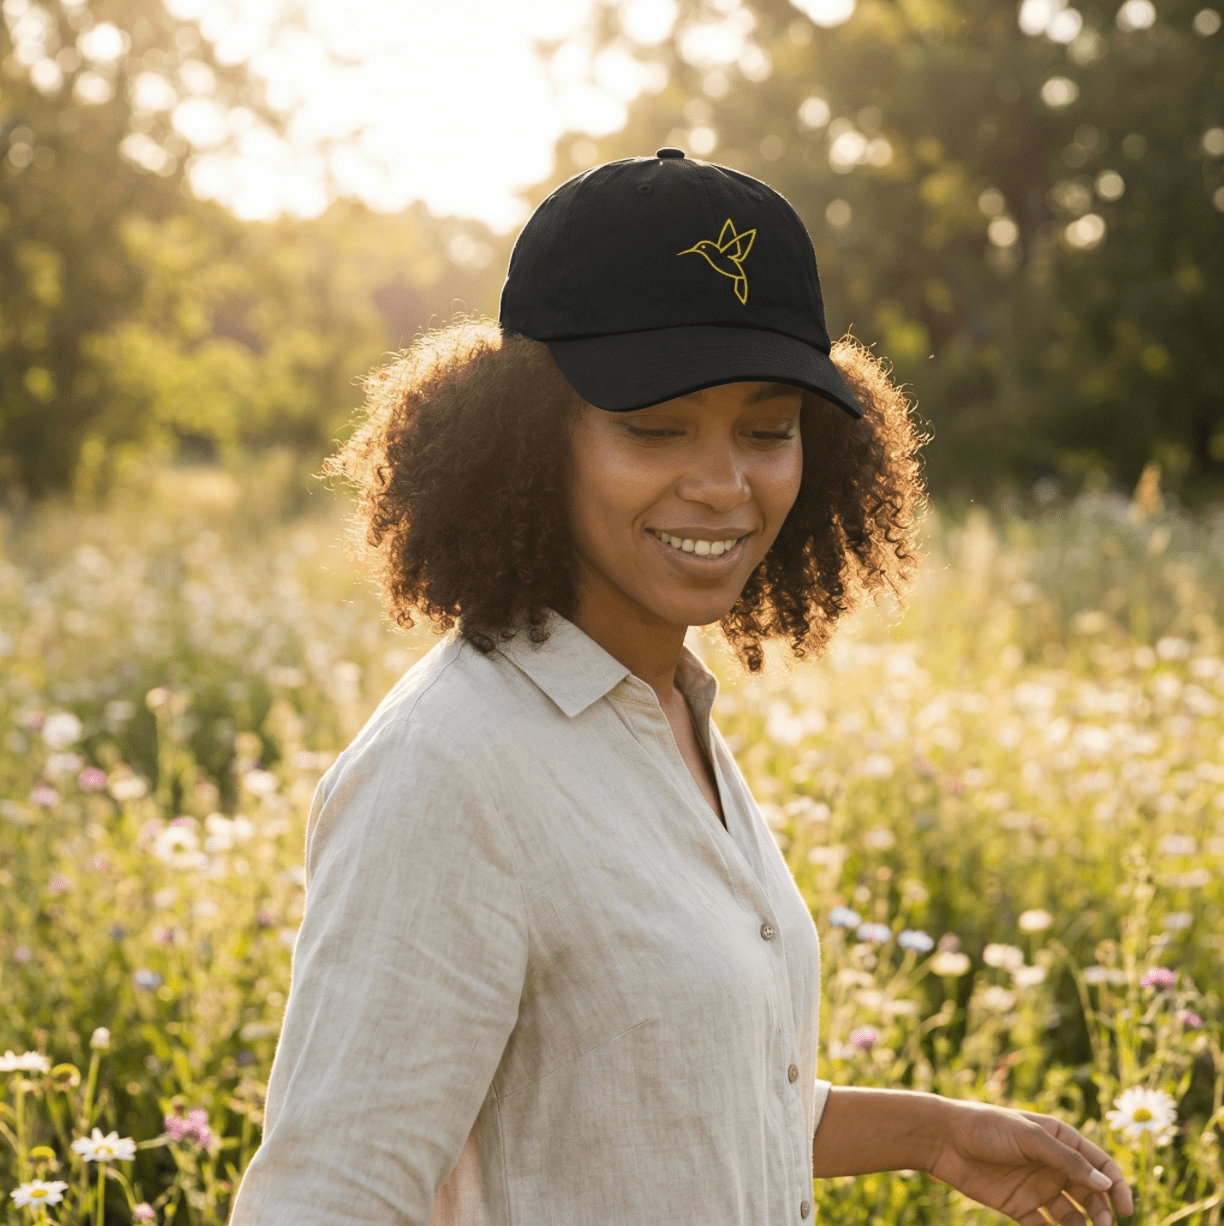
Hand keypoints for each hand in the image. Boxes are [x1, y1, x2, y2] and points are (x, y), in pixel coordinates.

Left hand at [928, 1100, 1133, 1225]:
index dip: (1117, 1186)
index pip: (1099, 1165)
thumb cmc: (987, 1127)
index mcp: (1059, 1140)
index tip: (1125, 1210)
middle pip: (1090, 1195)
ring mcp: (1038, 1187)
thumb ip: (1067, 1160)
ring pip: (1073, 1216)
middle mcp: (1053, 1165)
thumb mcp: (1029, 1137)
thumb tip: (1105, 1185)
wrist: (943, 1139)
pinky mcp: (1020, 1207)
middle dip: (1102, 1213)